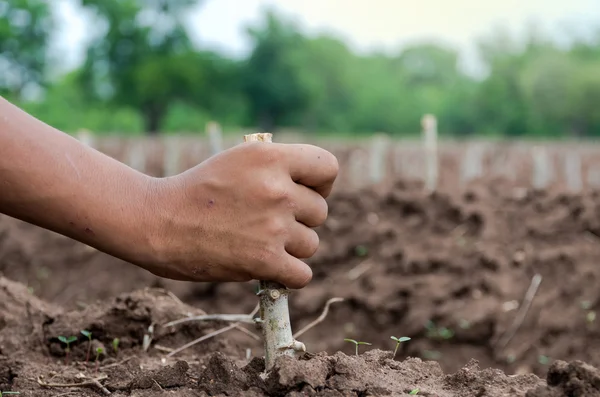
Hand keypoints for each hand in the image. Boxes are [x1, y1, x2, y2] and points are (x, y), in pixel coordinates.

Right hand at [141, 141, 338, 288]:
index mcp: (270, 157)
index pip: (328, 168)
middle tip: (267, 222)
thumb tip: (316, 190)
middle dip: (300, 219)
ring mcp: (273, 225)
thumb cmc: (198, 191)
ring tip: (258, 242)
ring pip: (310, 244)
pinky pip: (302, 274)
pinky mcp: (264, 260)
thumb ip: (277, 168)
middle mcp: (276, 188)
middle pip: (320, 212)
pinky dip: (288, 275)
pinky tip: (270, 267)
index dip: (320, 184)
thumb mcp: (238, 160)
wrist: (157, 221)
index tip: (304, 192)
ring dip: (290, 248)